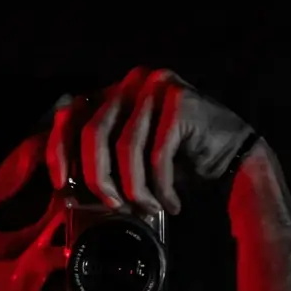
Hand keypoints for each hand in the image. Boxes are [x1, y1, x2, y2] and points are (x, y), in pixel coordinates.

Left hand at [46, 65, 253, 214]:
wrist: (232, 162)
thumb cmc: (177, 166)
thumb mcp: (128, 163)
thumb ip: (99, 162)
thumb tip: (63, 187)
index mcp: (112, 92)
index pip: (69, 112)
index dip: (58, 151)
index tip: (61, 187)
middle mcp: (131, 81)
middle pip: (93, 132)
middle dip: (98, 179)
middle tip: (113, 207)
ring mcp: (156, 86)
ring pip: (124, 146)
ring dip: (133, 189)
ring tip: (146, 209)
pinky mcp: (180, 100)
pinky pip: (156, 154)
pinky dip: (160, 188)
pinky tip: (170, 204)